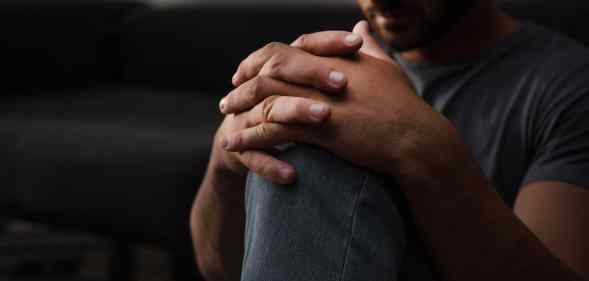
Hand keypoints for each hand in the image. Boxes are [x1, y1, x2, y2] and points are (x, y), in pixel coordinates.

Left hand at [222, 21, 463, 181]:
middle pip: (269, 69)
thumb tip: (361, 29)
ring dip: (241, 109)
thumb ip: (369, 48)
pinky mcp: (318, 126)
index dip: (262, 59)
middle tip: (228, 95)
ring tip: (225, 122)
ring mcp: (318, 99)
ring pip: (266, 97)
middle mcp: (321, 73)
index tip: (249, 70)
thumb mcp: (386, 68)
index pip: (287, 50)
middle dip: (243, 82)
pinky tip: (234, 145)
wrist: (416, 138)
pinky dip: (249, 136)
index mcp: (332, 58)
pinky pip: (272, 129)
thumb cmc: (404, 106)